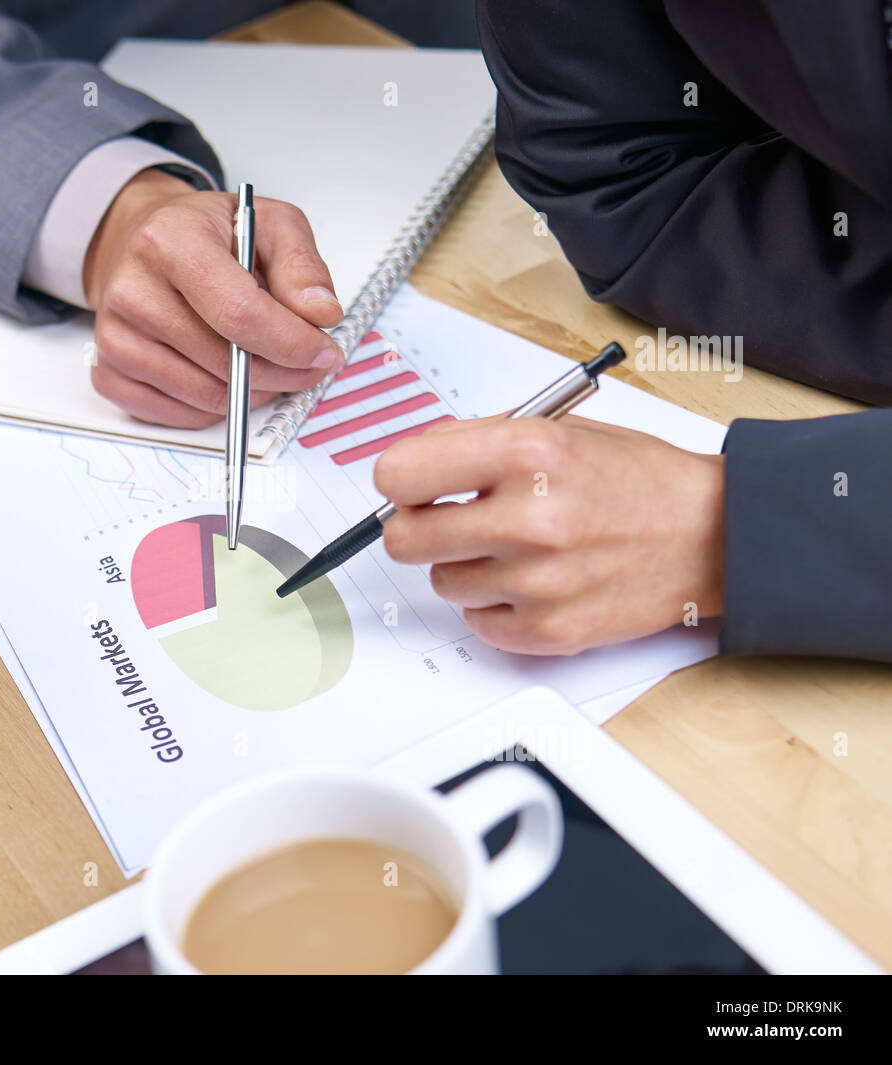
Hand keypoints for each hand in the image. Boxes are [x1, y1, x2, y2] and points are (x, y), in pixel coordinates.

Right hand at [82, 169, 344, 427]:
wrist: (140, 242)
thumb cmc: (206, 235)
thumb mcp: (267, 223)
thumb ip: (301, 265)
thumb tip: (321, 314)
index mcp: (170, 241)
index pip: (239, 312)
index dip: (291, 343)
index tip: (323, 352)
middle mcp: (132, 290)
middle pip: (225, 362)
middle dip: (281, 372)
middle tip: (307, 363)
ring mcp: (115, 337)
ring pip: (206, 396)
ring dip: (251, 392)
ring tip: (265, 363)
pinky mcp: (110, 374)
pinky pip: (178, 415)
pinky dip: (214, 407)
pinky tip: (224, 374)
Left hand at [373, 415, 724, 654]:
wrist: (712, 534)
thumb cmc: (634, 480)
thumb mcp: (555, 429)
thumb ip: (473, 442)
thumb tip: (405, 467)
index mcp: (526, 452)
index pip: (399, 474)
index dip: (402, 480)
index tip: (414, 485)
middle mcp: (529, 518)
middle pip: (404, 540)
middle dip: (419, 528)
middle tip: (448, 520)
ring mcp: (538, 581)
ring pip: (442, 582)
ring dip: (465, 565)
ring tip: (517, 546)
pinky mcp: (548, 631)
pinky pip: (476, 621)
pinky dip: (494, 604)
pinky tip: (533, 580)